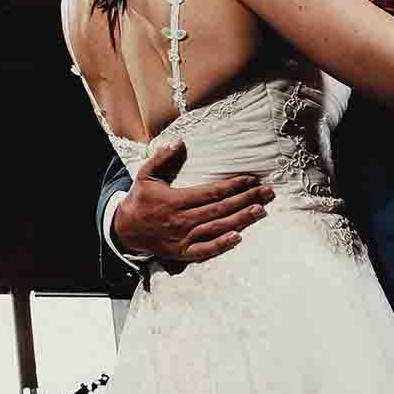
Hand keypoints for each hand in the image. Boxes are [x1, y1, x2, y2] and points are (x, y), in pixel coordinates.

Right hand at [109, 139, 273, 264]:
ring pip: (217, 228)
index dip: (233, 185)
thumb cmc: (139, 201)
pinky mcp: (183, 252)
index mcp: (175, 200)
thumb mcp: (145, 176)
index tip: (251, 179)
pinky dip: (222, 245)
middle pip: (220, 209)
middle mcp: (182, 219)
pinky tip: (239, 238)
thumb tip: (179, 142)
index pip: (211, 192)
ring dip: (241, 219)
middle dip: (247, 200)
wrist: (125, 231)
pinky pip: (206, 250)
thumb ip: (161, 158)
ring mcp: (184, 237)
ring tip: (262, 211)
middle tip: (268, 193)